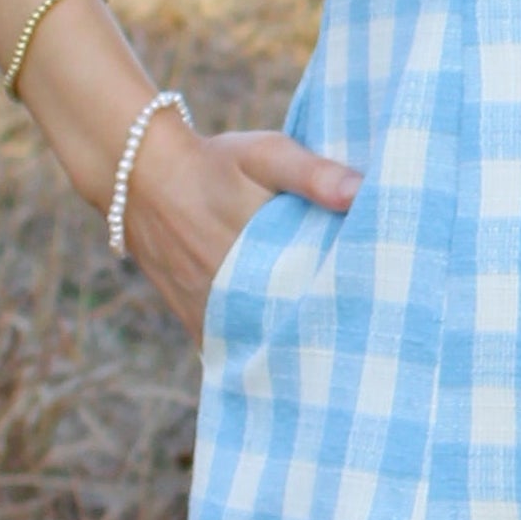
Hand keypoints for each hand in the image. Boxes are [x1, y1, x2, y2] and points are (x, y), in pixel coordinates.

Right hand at [116, 114, 360, 343]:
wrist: (140, 174)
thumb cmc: (214, 163)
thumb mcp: (267, 155)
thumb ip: (314, 173)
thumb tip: (362, 192)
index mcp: (259, 259)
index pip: (315, 303)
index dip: (349, 317)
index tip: (380, 325)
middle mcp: (231, 295)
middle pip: (289, 333)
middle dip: (325, 343)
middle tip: (366, 352)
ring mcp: (209, 313)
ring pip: (259, 347)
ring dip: (290, 353)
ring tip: (333, 364)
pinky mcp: (193, 319)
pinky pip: (230, 348)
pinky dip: (254, 355)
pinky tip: (284, 364)